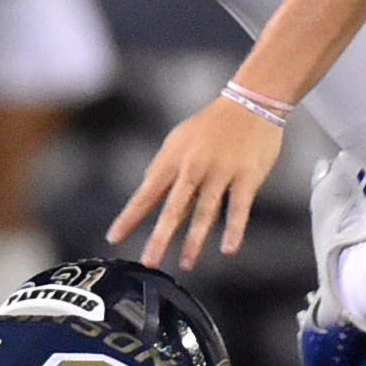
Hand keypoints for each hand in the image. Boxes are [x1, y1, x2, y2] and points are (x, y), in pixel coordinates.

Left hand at [111, 96, 286, 270]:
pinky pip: (239, 207)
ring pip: (205, 211)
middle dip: (160, 236)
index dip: (129, 217)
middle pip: (174, 207)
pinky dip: (234, 229)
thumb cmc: (212, 124)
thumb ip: (162, 165)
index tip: (113, 238)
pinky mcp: (247, 176)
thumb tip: (144, 187)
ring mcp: (221, 172)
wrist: (251, 101)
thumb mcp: (178, 139)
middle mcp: (194, 167)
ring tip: (186, 264)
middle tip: (148, 261)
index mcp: (174, 159)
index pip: (146, 194)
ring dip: (194, 240)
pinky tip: (228, 249)